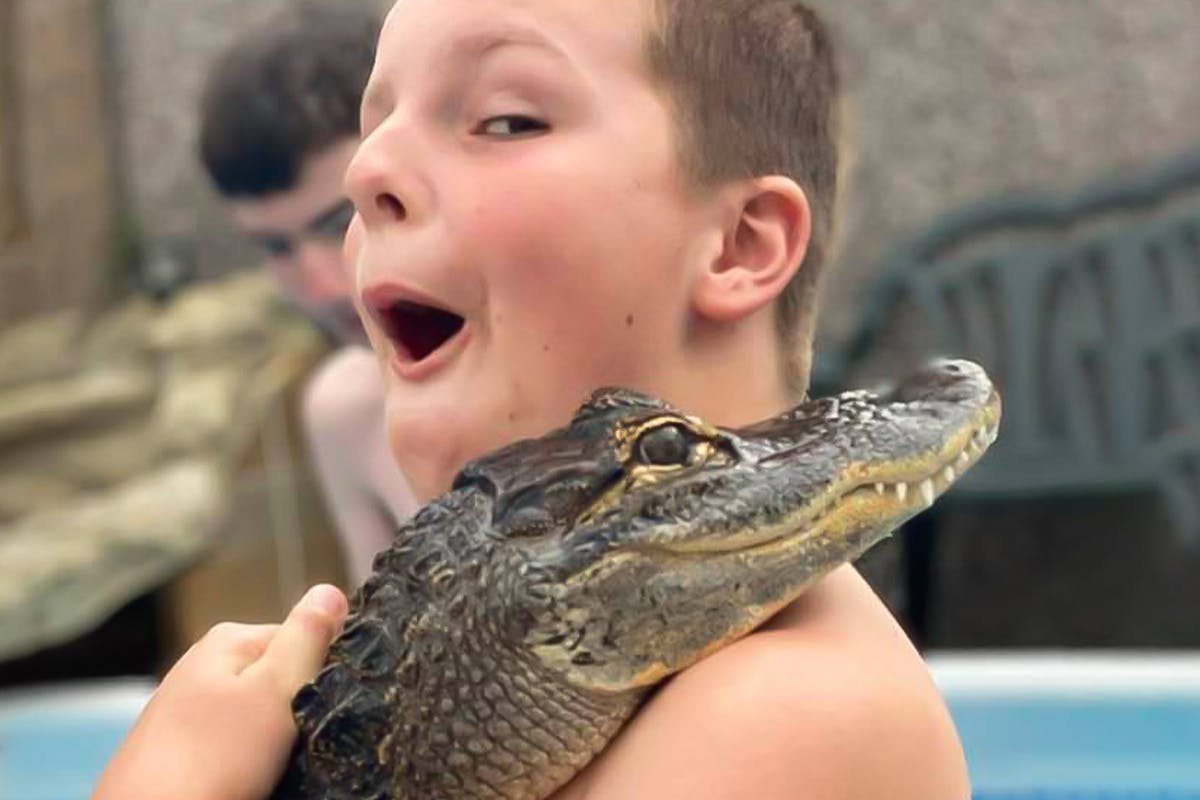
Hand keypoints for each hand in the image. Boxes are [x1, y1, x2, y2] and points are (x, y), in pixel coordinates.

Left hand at [94, 584, 348, 799]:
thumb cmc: (213, 757)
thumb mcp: (275, 690)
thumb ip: (306, 637)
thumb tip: (331, 588)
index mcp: (227, 640)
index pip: (302, 639)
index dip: (321, 672)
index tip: (321, 705)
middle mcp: (202, 667)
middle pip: (278, 679)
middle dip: (294, 707)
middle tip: (295, 740)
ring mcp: (187, 712)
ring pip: (257, 716)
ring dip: (272, 738)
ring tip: (270, 765)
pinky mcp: (179, 753)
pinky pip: (234, 746)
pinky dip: (247, 760)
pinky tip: (247, 778)